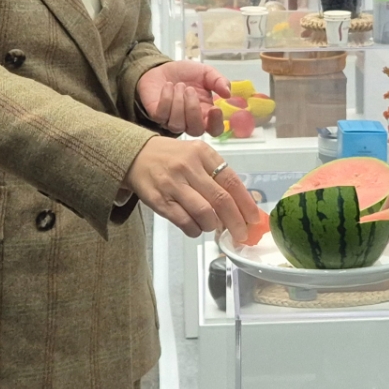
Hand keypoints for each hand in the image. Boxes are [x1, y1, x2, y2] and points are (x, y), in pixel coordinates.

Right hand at [124, 136, 259, 240]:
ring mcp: (173, 184)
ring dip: (213, 226)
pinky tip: (196, 228)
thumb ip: (216, 175)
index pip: (232, 181)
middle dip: (236, 222)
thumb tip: (241, 204)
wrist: (135, 155)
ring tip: (212, 227)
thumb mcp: (196, 155)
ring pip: (204, 213)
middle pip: (221, 200)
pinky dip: (195, 230)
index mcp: (203, 153)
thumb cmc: (172, 157)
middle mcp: (189, 166)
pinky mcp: (159, 200)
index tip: (254, 218)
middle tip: (241, 234)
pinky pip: (184, 221)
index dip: (246, 203)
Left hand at [137, 60, 230, 136]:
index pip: (215, 129)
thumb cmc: (186, 74)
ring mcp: (172, 121)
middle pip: (195, 130)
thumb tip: (228, 93)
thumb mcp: (206, 73)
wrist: (162, 68)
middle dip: (192, 109)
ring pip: (177, 124)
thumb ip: (219, 81)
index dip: (216, 124)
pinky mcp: (157, 116)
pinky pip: (162, 115)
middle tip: (189, 89)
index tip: (215, 109)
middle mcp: (190, 121)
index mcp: (206, 113)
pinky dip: (166, 98)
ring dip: (178, 102)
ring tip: (179, 85)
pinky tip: (168, 86)